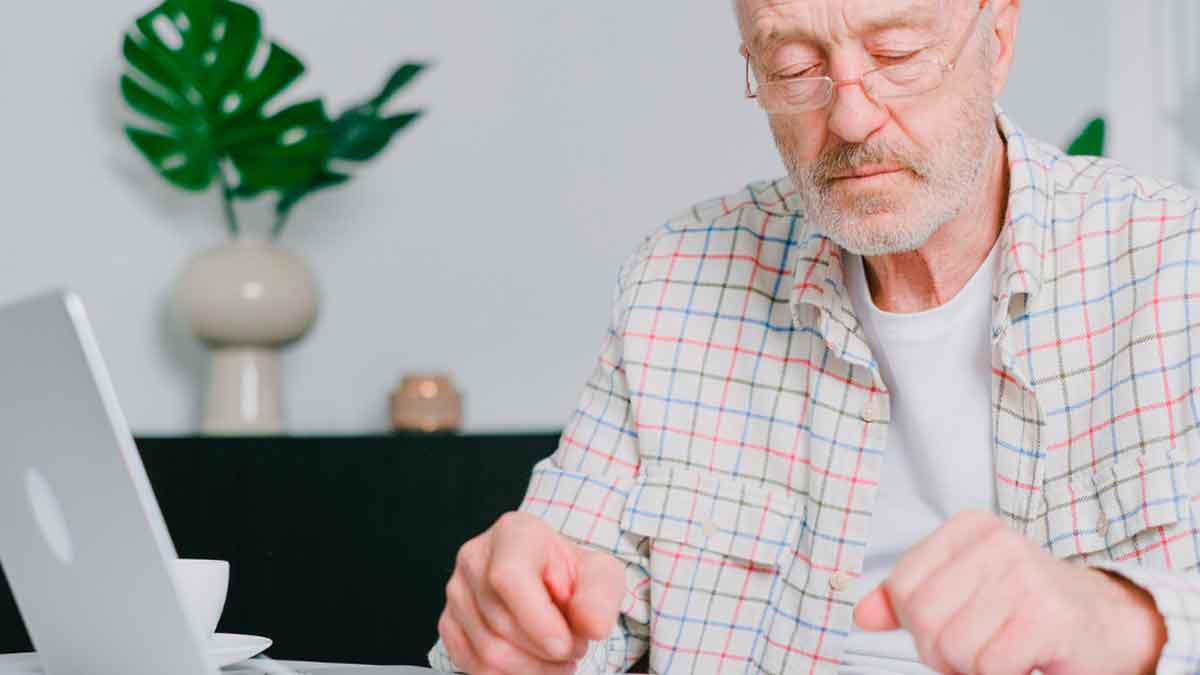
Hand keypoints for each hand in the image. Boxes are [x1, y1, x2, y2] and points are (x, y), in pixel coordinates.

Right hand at [438, 511, 623, 673]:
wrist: (550, 579)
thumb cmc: (570, 574)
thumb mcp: (600, 574)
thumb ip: (600, 596)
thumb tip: (590, 625)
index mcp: (514, 533)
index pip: (509, 577)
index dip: (537, 621)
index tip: (565, 645)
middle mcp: (476, 557)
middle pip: (501, 624)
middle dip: (546, 652)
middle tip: (573, 647)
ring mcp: (457, 590)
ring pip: (487, 652)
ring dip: (532, 668)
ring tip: (556, 655)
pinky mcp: (448, 622)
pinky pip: (472, 665)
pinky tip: (531, 662)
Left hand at [853, 510, 1166, 674]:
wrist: (1109, 624)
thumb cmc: (1030, 608)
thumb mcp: (963, 590)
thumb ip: (908, 599)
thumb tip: (861, 614)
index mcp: (968, 528)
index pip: (901, 587)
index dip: (916, 624)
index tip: (950, 627)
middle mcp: (996, 542)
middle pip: (923, 618)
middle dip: (940, 652)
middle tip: (976, 651)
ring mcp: (1024, 575)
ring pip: (953, 646)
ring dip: (972, 668)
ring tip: (1003, 652)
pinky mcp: (1048, 616)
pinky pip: (989, 666)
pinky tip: (1025, 662)